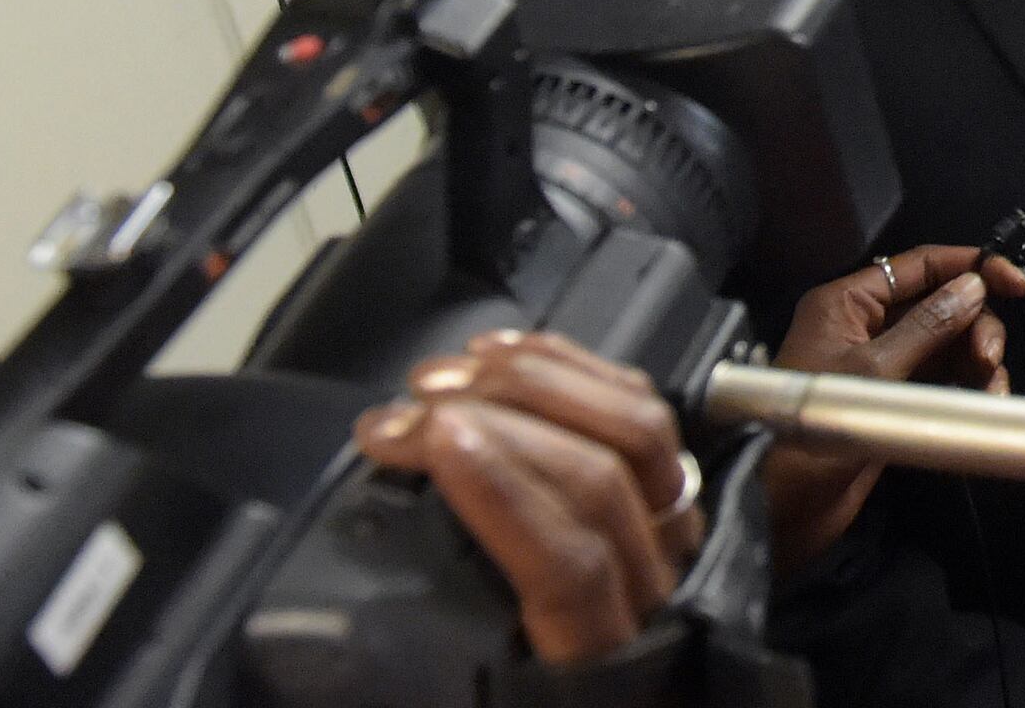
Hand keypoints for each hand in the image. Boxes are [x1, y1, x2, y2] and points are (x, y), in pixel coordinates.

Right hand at [351, 331, 701, 666]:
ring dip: (531, 383)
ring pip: (631, 426)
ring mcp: (670, 523)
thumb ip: (438, 634)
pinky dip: (568, 364)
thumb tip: (352, 575)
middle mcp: (649, 582)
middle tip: (406, 410)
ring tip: (442, 377)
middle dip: (496, 422)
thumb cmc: (526, 683)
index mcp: (594, 646)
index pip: (567, 561)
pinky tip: (503, 351)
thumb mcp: (481, 679)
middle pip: (595, 477)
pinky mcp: (671, 475)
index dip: (502, 492)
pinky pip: (639, 401)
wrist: (621, 694)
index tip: (431, 440)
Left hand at [762, 244, 1024, 572]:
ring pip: (948, 345)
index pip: (918, 266)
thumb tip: (973, 285)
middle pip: (942, 306)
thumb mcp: (872, 371)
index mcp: (849, 303)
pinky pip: (943, 380)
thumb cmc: (813, 428)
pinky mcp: (895, 402)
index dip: (971, 267)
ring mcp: (884, 365)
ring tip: (991, 389)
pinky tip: (986, 401)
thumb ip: (926, 327)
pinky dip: (969, 387)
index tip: (1018, 285)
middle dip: (975, 327)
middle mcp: (867, 326)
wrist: (783, 507)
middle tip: (988, 360)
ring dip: (977, 361)